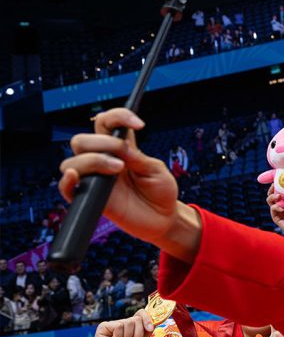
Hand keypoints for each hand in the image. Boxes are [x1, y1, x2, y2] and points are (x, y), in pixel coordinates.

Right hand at [59, 108, 198, 260]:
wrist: (164, 218)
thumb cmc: (161, 192)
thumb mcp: (155, 170)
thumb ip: (137, 157)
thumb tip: (119, 145)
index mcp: (120, 149)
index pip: (106, 124)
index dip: (118, 117)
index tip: (139, 124)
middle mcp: (103, 161)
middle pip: (82, 140)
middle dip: (102, 142)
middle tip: (123, 154)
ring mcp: (95, 179)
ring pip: (72, 161)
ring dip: (93, 160)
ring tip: (118, 169)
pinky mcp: (90, 198)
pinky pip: (66, 189)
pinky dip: (66, 181)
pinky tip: (75, 176)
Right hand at [267, 189, 283, 243]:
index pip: (278, 190)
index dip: (277, 184)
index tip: (279, 178)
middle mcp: (280, 205)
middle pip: (271, 194)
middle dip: (271, 189)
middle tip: (275, 185)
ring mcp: (277, 211)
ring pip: (270, 201)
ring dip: (273, 197)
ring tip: (278, 196)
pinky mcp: (276, 218)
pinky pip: (273, 210)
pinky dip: (277, 207)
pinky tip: (283, 207)